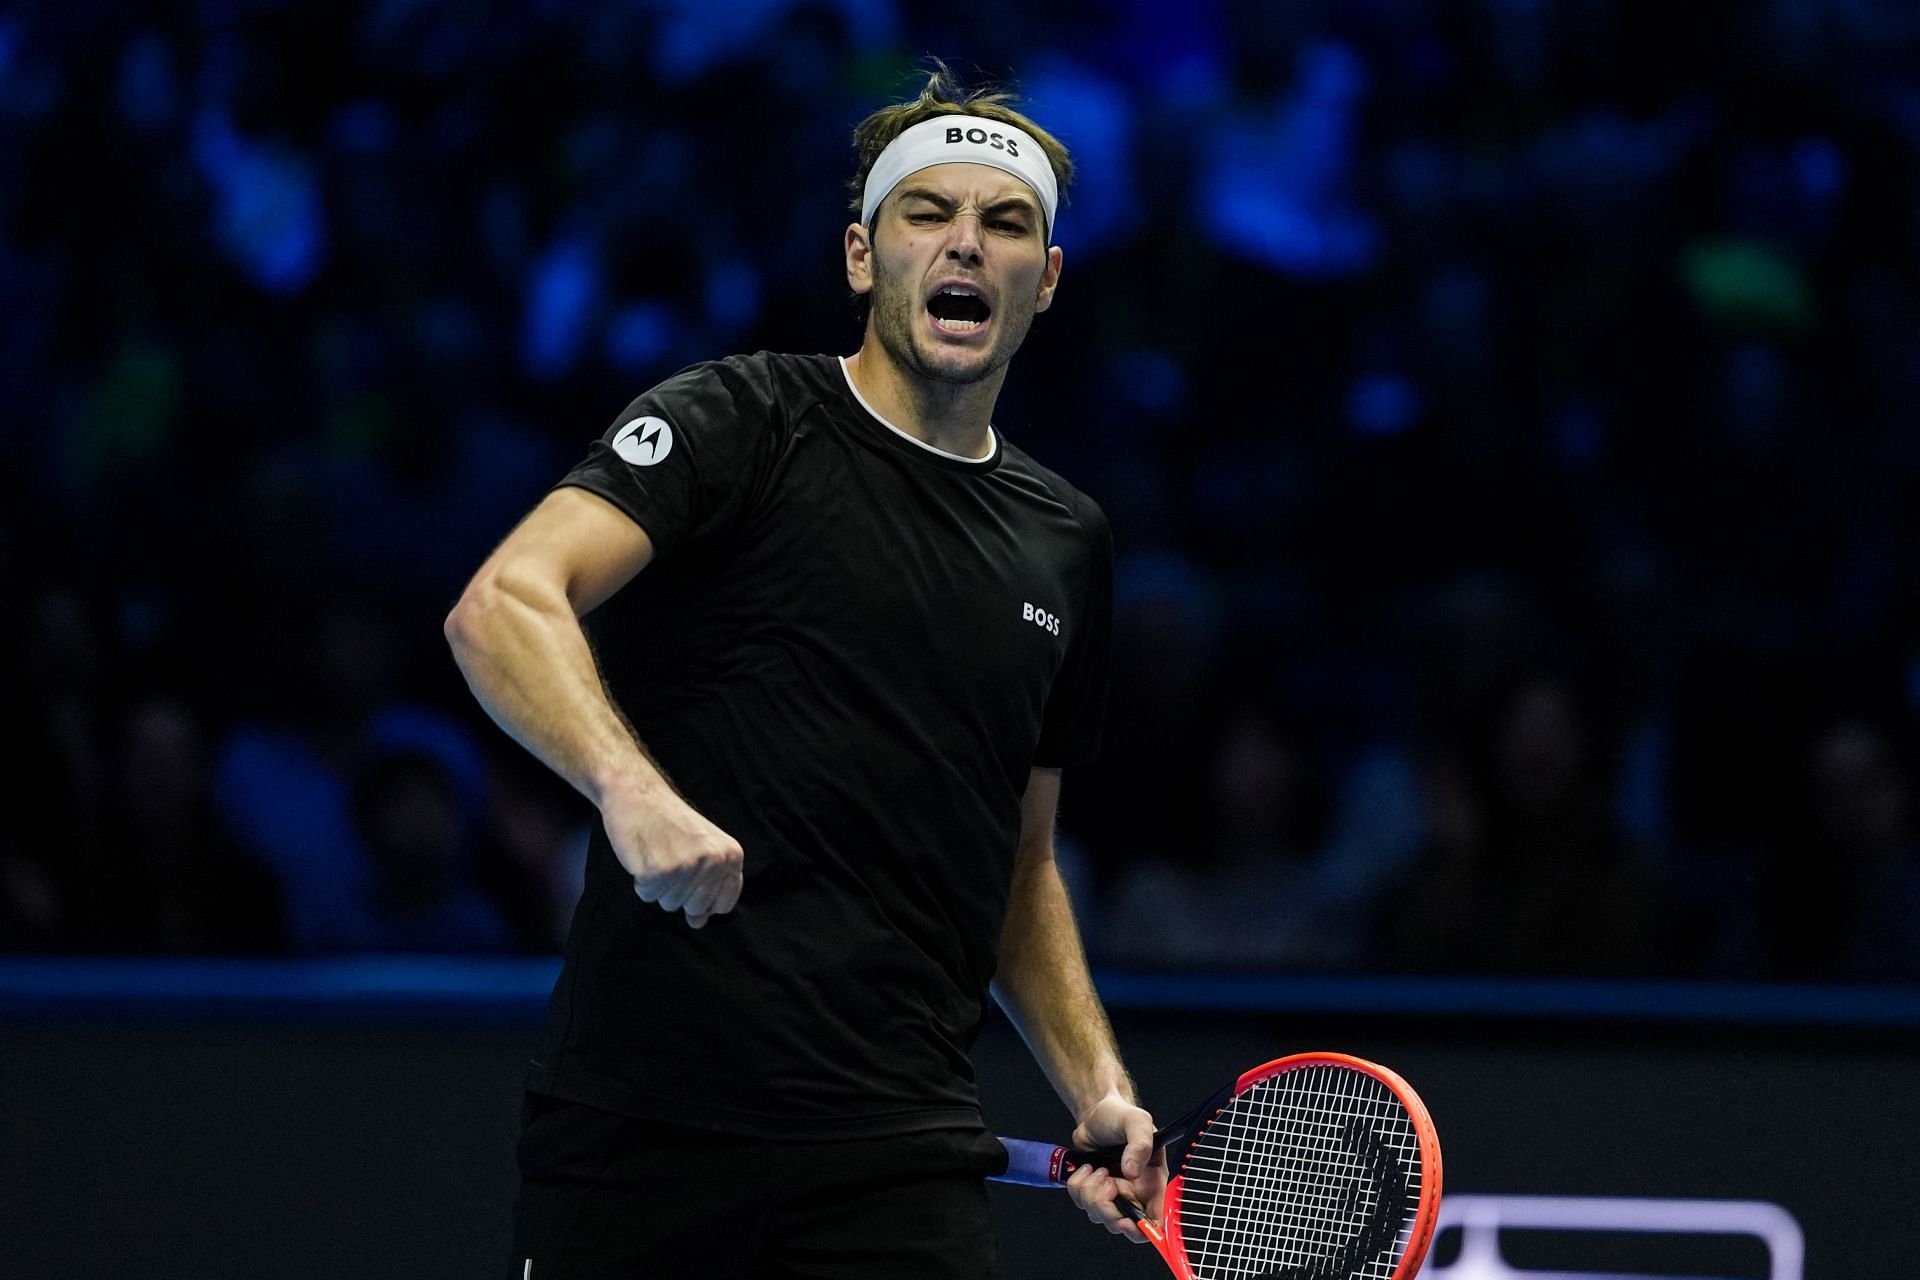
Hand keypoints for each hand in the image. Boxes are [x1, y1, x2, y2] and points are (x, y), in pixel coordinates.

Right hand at [600, 788, 743, 927]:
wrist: (638, 793)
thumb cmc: (670, 822)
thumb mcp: (703, 847)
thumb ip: (708, 885)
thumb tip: (698, 923)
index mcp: (731, 855)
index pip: (722, 905)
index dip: (703, 898)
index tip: (691, 877)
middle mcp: (713, 862)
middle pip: (695, 908)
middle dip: (678, 891)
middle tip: (670, 858)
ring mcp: (686, 866)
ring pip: (670, 904)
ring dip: (659, 886)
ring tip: (657, 854)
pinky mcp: (657, 871)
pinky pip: (647, 896)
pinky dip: (641, 882)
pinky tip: (644, 856)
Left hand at [1064, 1092, 1165, 1243]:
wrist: (1096, 1112)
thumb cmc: (1121, 1116)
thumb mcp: (1136, 1121)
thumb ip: (1140, 1144)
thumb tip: (1132, 1173)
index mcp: (1153, 1184)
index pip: (1156, 1220)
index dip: (1145, 1230)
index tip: (1127, 1222)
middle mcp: (1134, 1194)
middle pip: (1122, 1225)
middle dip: (1107, 1209)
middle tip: (1105, 1182)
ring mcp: (1112, 1196)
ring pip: (1098, 1215)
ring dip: (1091, 1192)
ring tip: (1097, 1168)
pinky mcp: (1092, 1192)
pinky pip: (1081, 1203)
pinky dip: (1078, 1186)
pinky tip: (1086, 1167)